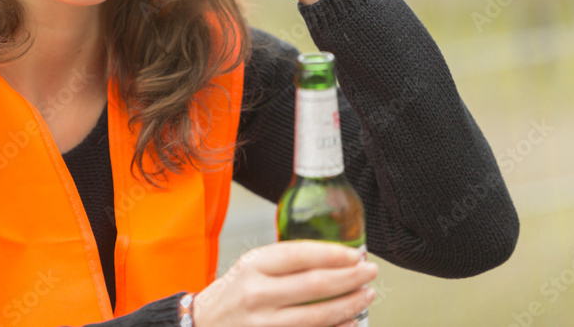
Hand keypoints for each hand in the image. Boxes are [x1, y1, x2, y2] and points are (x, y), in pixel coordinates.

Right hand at [192, 241, 376, 326]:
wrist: (204, 325)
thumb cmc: (233, 294)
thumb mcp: (250, 267)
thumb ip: (284, 263)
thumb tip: (333, 258)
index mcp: (252, 266)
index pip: (299, 255)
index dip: (333, 254)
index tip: (356, 254)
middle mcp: (257, 294)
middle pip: (314, 285)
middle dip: (349, 278)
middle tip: (370, 271)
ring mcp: (264, 324)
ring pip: (318, 316)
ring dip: (349, 305)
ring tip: (366, 295)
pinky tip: (350, 322)